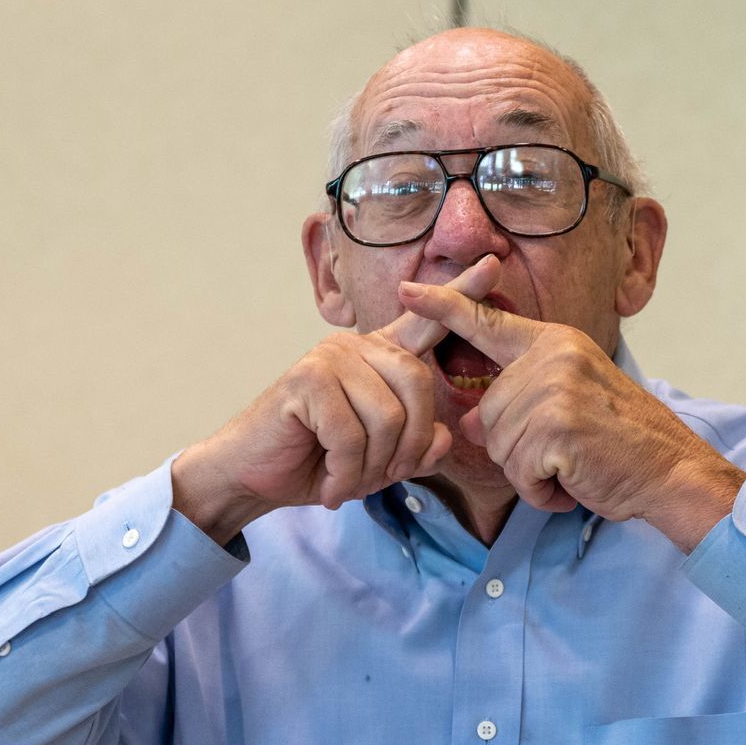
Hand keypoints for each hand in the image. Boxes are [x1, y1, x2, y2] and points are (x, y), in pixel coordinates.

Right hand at [172, 255, 502, 540]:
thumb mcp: (379, 461)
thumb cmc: (317, 461)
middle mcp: (357, 347)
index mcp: (380, 357)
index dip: (460, 294)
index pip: (426, 322)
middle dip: (408, 445)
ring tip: (346, 479)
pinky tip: (329, 481)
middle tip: (382, 476)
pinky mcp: (305, 379)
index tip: (492, 262)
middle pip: (419, 385)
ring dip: (372, 467)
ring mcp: (330, 357)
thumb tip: (442, 440)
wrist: (253, 476)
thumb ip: (416, 449)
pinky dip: (344, 472)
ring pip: (387, 417)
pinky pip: (350, 435)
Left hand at [394, 279, 745, 548]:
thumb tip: (472, 423)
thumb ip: (519, 402)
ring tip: (574, 464)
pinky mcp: (556, 427)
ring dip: (532, 472)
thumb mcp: (569, 406)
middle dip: (519, 449)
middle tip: (567, 451)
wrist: (672, 470)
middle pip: (489, 414)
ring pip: (500, 446)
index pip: (488, 323)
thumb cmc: (623, 442)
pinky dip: (543, 491)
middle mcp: (552, 357)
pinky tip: (574, 481)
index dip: (444, 307)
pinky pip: (520, 473)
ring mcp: (553, 389)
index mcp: (555, 342)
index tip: (406, 291)